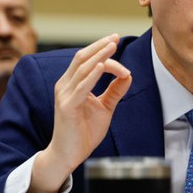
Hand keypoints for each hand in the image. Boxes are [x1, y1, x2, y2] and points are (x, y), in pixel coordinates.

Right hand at [30, 34, 131, 192]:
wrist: (69, 155)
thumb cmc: (83, 132)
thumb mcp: (104, 108)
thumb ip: (114, 92)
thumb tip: (128, 75)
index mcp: (72, 84)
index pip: (87, 61)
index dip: (101, 50)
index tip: (117, 42)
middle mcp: (65, 86)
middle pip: (82, 58)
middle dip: (100, 46)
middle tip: (115, 37)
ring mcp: (64, 95)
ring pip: (82, 69)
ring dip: (99, 56)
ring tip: (112, 46)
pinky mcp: (67, 107)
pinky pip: (81, 87)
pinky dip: (92, 75)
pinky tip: (102, 66)